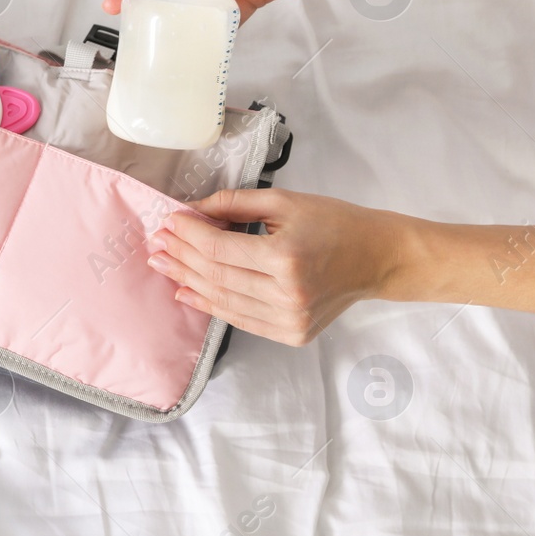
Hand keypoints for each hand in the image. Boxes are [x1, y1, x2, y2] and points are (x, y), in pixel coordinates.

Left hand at [145, 188, 410, 345]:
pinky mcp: (291, 334)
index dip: (187, 235)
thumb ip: (234, 203)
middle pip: (215, 276)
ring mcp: (289, 320)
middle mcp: (287, 294)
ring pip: (222, 301)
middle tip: (156, 243)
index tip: (168, 222)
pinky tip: (186, 291)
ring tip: (163, 265)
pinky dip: (210, 305)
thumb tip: (191, 209)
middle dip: (180, 257)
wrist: (378, 258)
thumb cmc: (335, 223)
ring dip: (187, 281)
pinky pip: (239, 320)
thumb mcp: (285, 202)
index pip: (218, 249)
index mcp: (286, 257)